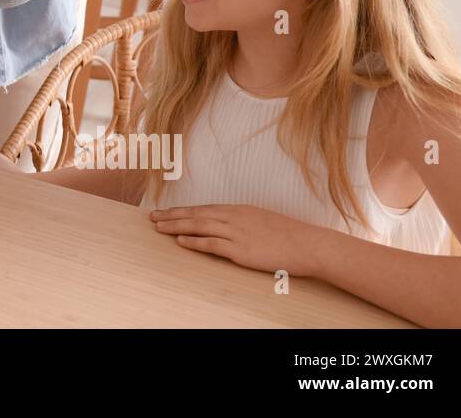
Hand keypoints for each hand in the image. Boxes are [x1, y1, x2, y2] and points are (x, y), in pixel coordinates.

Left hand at [149, 204, 325, 276]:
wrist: (308, 244)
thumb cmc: (288, 234)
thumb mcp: (261, 220)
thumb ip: (242, 221)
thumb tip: (226, 225)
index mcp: (238, 210)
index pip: (203, 208)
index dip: (182, 210)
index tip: (166, 211)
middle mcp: (234, 218)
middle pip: (196, 214)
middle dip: (172, 215)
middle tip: (152, 217)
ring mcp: (237, 233)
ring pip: (199, 226)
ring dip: (177, 226)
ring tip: (159, 227)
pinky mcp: (241, 250)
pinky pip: (212, 244)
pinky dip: (194, 242)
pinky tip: (180, 241)